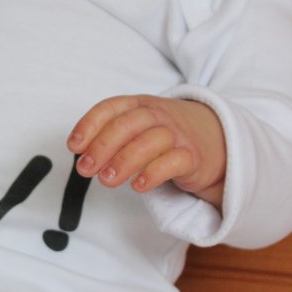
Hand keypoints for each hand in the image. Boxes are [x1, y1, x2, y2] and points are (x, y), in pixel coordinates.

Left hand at [68, 95, 226, 208]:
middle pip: (128, 125)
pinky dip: (154, 173)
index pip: (110, 108)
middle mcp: (158, 115)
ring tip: (106, 180)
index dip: (89, 125)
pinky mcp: (193, 156)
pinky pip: (174, 161)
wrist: (218, 138)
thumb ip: (111, 136)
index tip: (74, 146)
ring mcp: (177, 134)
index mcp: (139, 105)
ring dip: (123, 162)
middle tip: (85, 169)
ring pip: (149, 142)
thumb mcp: (138, 127)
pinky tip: (139, 186)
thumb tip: (81, 154)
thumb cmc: (166, 135)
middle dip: (102, 147)